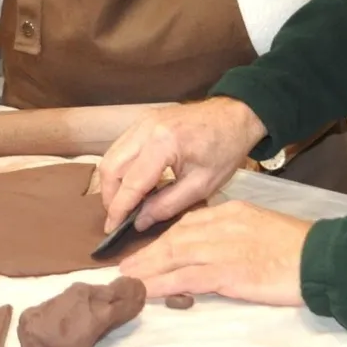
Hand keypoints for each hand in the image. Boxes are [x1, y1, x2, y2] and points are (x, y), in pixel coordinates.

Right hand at [97, 96, 267, 233]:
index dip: (118, 209)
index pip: (130, 183)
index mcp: (163, 143)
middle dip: (110, 196)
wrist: (236, 116)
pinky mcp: (143, 121)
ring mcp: (142, 122)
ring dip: (113, 182)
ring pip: (112, 156)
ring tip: (126, 204)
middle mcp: (145, 128)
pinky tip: (135, 185)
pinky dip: (121, 168)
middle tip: (119, 218)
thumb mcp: (201, 185)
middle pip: (111, 167)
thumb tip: (139, 221)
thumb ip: (167, 205)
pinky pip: (121, 147)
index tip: (112, 229)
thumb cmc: (225, 149)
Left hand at [119, 202, 309, 305]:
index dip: (164, 237)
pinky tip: (146, 290)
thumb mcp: (263, 228)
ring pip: (175, 255)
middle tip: (125, 265)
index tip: (147, 248)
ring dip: (147, 267)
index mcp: (233, 212)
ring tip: (126, 278)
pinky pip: (187, 278)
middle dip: (148, 252)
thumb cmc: (299, 248)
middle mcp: (223, 225)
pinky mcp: (229, 272)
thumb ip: (237, 234)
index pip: (189, 223)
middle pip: (176, 237)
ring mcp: (224, 248)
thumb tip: (215, 249)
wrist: (322, 257)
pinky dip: (163, 284)